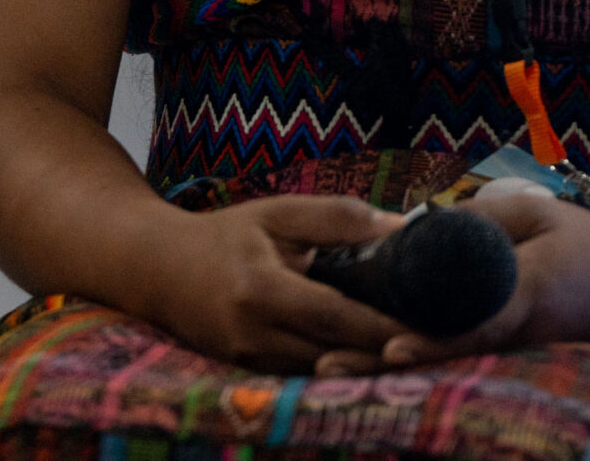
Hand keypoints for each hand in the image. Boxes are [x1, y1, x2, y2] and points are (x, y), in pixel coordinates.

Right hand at [136, 195, 407, 373]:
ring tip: (407, 349)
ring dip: (363, 364)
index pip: (336, 317)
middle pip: (336, 355)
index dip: (383, 327)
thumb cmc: (223, 236)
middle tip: (432, 342)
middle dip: (384, 352)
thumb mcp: (276, 213)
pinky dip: (336, 367)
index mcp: (262, 290)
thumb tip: (400, 226)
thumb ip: (337, 217)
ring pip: (323, 372)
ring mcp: (249, 361)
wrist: (157, 269)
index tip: (428, 325)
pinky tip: (363, 354)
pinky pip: (305, 376)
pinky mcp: (248, 375)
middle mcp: (254, 334)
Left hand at [311, 190, 589, 373]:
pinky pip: (455, 357)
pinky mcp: (508, 352)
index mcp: (526, 292)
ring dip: (388, 365)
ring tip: (330, 367)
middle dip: (386, 359)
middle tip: (328, 364)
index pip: (474, 321)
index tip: (390, 348)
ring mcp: (513, 349)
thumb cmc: (586, 240)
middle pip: (443, 351)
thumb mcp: (536, 212)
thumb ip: (480, 221)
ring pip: (443, 361)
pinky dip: (414, 358)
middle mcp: (516, 331)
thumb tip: (418, 228)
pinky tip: (366, 359)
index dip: (432, 338)